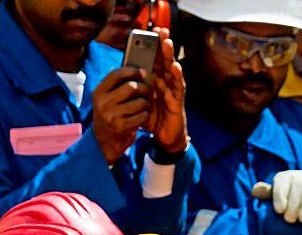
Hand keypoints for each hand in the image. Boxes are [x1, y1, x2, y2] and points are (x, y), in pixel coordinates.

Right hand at [92, 66, 152, 163]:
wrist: (103, 142)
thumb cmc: (109, 115)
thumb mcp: (106, 100)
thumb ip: (116, 87)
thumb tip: (136, 70)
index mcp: (99, 92)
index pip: (116, 74)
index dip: (131, 71)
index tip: (142, 72)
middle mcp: (103, 103)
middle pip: (131, 87)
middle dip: (143, 87)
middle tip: (148, 90)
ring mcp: (112, 115)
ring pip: (139, 102)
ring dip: (147, 102)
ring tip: (147, 104)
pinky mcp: (122, 127)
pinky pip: (142, 115)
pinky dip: (146, 114)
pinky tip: (144, 115)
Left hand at [145, 28, 187, 154]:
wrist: (164, 137)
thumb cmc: (153, 118)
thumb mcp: (140, 100)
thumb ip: (135, 88)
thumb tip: (123, 74)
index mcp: (156, 81)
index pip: (156, 61)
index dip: (155, 47)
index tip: (152, 31)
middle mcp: (166, 84)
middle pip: (165, 61)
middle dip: (163, 46)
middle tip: (161, 31)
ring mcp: (173, 91)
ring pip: (172, 70)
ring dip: (170, 56)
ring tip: (168, 43)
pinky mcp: (177, 101)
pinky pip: (178, 88)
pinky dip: (177, 77)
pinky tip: (175, 67)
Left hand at [270, 170, 301, 223]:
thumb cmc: (294, 211)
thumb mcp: (279, 204)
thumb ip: (267, 197)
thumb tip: (255, 190)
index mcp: (287, 178)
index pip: (282, 180)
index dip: (279, 194)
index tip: (279, 211)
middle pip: (299, 183)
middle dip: (294, 204)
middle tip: (290, 220)